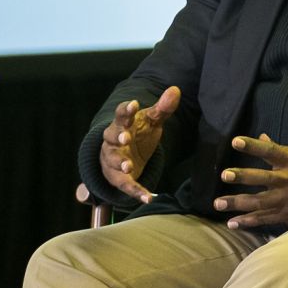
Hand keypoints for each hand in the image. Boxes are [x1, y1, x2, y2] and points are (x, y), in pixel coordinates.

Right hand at [98, 86, 181, 202]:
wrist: (125, 154)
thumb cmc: (138, 133)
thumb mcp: (151, 120)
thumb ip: (162, 108)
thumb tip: (175, 89)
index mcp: (122, 124)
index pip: (121, 114)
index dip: (125, 110)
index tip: (133, 104)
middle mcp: (113, 142)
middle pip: (111, 138)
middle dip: (117, 138)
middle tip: (125, 138)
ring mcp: (113, 160)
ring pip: (113, 162)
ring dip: (120, 164)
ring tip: (129, 166)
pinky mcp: (119, 178)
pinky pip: (126, 185)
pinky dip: (136, 192)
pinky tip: (148, 198)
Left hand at [214, 134, 287, 228]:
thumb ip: (281, 149)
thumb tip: (262, 138)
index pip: (270, 151)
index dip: (253, 146)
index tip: (236, 141)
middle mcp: (287, 181)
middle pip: (261, 178)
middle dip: (242, 177)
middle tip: (225, 175)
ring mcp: (286, 200)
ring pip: (258, 202)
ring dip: (237, 203)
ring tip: (218, 204)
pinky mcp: (286, 215)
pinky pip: (264, 219)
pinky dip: (248, 222)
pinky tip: (232, 223)